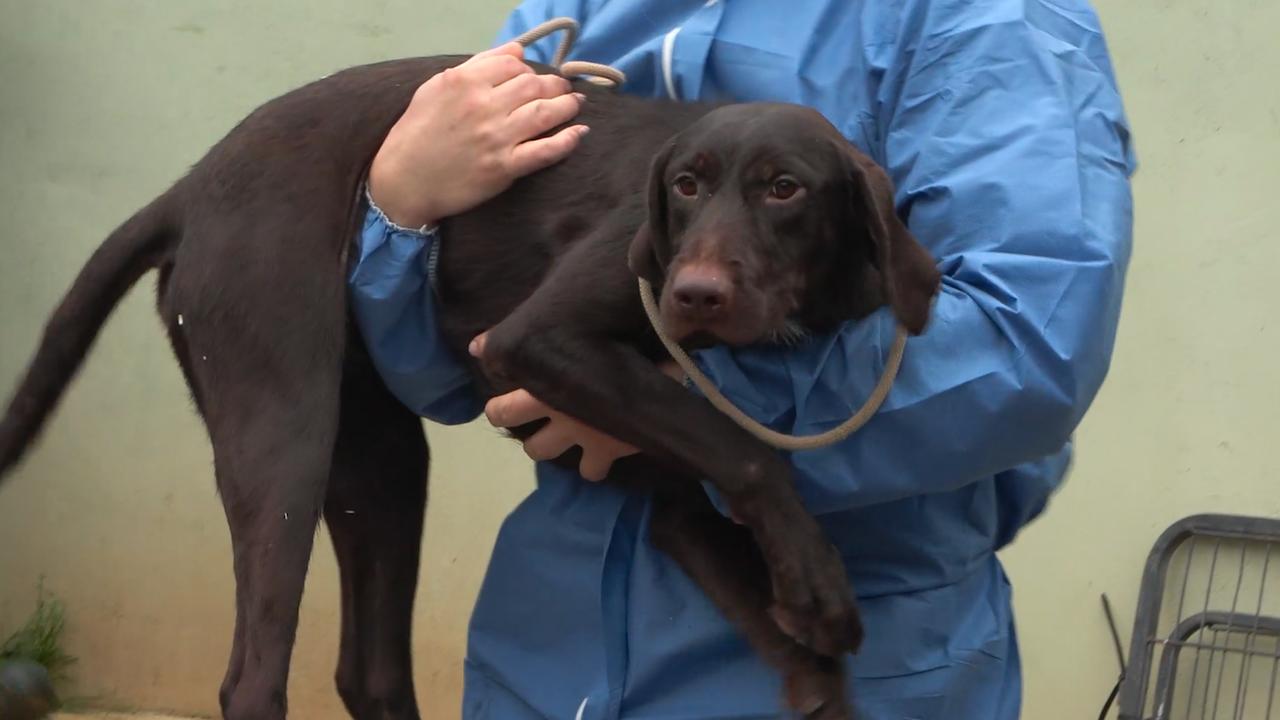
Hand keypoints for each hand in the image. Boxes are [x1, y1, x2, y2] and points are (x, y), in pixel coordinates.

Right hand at [368, 42, 588, 228]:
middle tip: (562, 89)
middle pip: (534, 85)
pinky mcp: (505, 167)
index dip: (529, 69)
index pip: (513, 65)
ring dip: (567, 105)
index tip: (533, 77)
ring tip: (575, 103)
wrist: (404, 181)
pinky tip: (579, 133)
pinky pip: (545, 151)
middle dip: (554, 85)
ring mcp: (496, 137)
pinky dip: (567, 140)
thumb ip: (477, 66)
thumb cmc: (417, 133)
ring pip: (544, 113)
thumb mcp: (436, 88)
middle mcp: (483, 105)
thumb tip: (516, 50)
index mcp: (464, 82)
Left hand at [469, 333, 684, 480]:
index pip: (503, 364)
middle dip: (506, 413)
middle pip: (502, 416)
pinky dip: (593, 465)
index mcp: (548, 368)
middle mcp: (553, 403)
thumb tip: (485, 341)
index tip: (508, 365)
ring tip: (560, 430)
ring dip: (546, 442)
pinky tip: (601, 453)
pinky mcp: (603, 452)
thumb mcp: (602, 330)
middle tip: (523, 404)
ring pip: (537, 450)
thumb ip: (559, 330)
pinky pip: (590, 472)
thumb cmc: (635, 344)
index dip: (499, 367)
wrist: (669, 381)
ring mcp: (575, 432)